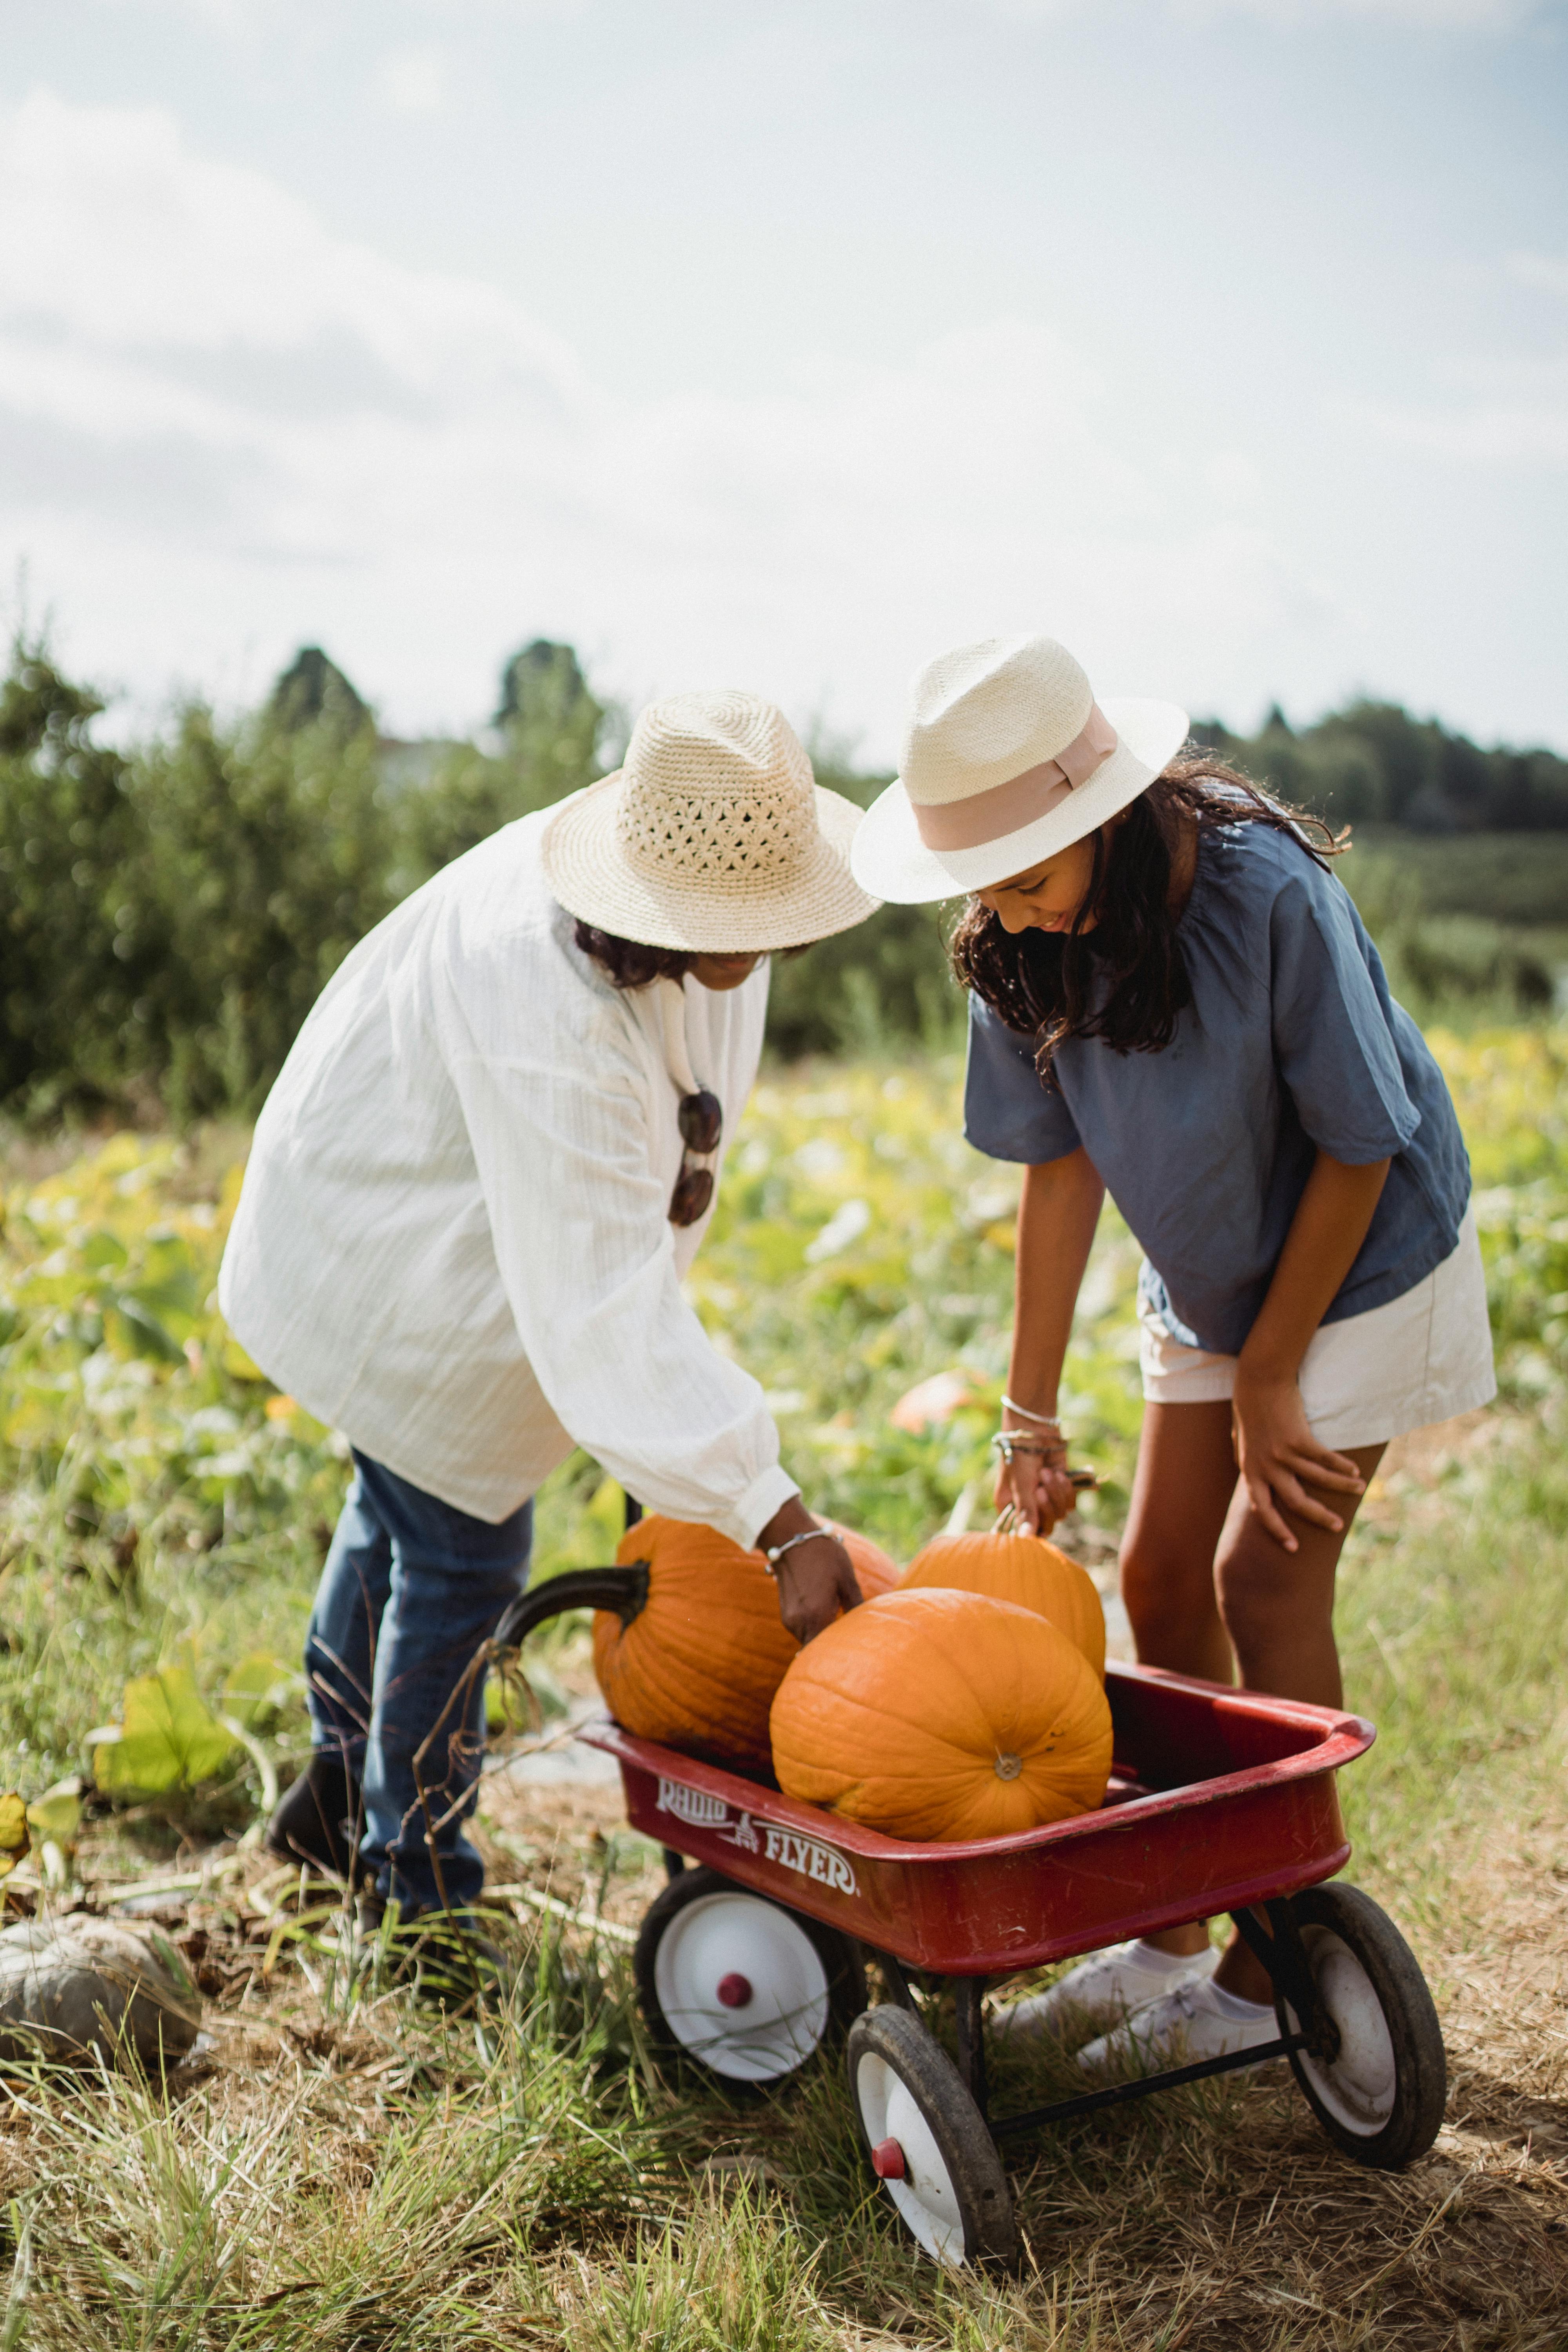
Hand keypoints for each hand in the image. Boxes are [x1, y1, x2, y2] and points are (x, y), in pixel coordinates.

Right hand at [756, 1500, 862, 1643]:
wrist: (792, 1539)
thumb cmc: (824, 1556)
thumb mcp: (847, 1579)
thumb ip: (855, 1606)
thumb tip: (866, 1628)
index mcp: (816, 1616)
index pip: (826, 1651)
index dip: (839, 1654)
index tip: (853, 1651)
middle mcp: (799, 1622)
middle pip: (816, 1648)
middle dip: (831, 1646)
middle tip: (850, 1638)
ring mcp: (789, 1619)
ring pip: (808, 1639)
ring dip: (821, 1635)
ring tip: (839, 1623)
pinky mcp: (785, 1613)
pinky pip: (802, 1629)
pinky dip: (813, 1626)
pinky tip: (826, 1613)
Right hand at [993, 1437, 1076, 1539]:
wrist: (1036, 1429)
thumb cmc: (1020, 1455)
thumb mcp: (1021, 1483)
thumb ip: (1026, 1511)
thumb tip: (1026, 1538)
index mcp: (1010, 1507)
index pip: (1024, 1533)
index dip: (1034, 1531)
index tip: (1039, 1523)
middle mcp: (1029, 1506)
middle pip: (1047, 1525)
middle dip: (1047, 1507)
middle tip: (1040, 1489)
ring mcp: (1046, 1498)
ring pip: (1061, 1513)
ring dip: (1057, 1492)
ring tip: (1047, 1472)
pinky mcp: (1061, 1489)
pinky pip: (1071, 1502)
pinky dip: (1067, 1488)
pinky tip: (1059, 1472)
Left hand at [1231, 1368, 1366, 1551]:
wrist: (1258, 1380)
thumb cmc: (1249, 1408)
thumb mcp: (1242, 1440)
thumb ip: (1249, 1461)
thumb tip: (1250, 1475)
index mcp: (1249, 1470)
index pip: (1262, 1510)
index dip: (1277, 1530)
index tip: (1293, 1548)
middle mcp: (1265, 1466)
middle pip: (1295, 1503)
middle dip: (1319, 1517)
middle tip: (1338, 1527)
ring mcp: (1281, 1453)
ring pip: (1317, 1480)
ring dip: (1341, 1488)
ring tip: (1360, 1490)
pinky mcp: (1299, 1438)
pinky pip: (1326, 1459)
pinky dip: (1342, 1466)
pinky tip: (1354, 1471)